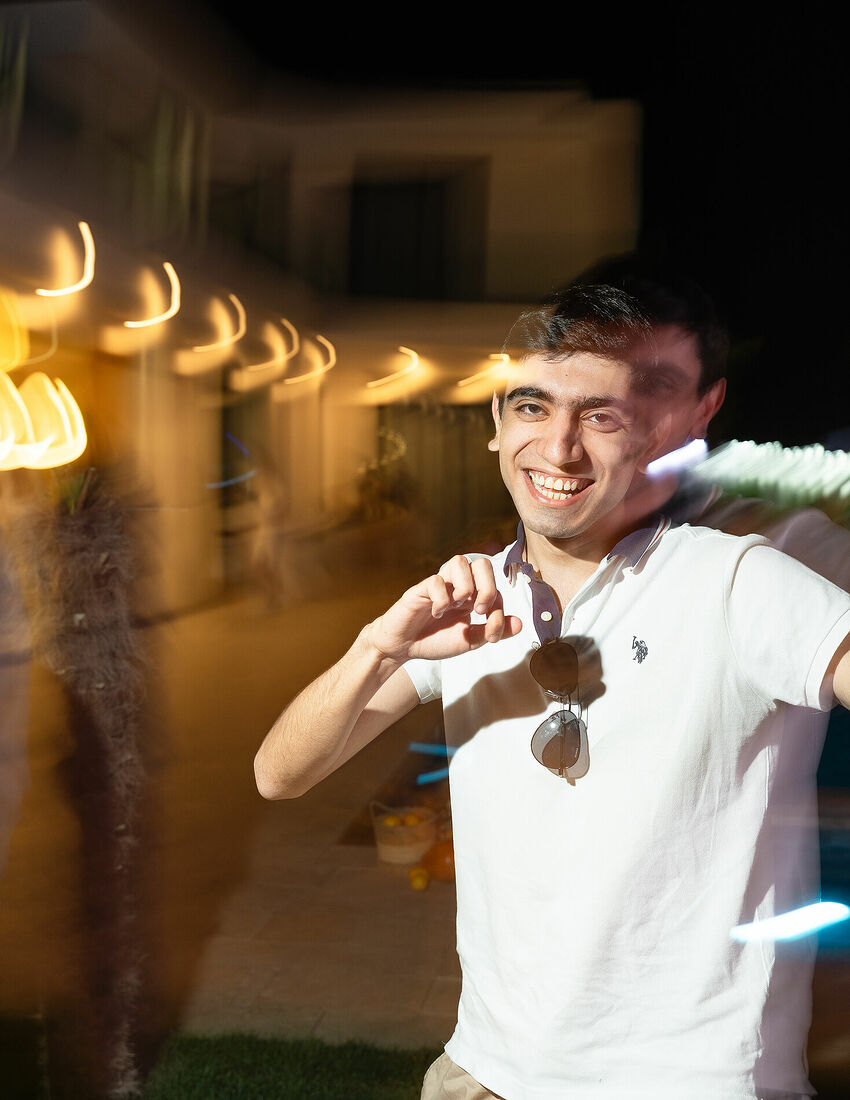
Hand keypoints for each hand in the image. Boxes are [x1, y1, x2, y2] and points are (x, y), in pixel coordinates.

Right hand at [366, 555, 521, 664]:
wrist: (403, 647)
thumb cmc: (435, 641)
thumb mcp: (470, 641)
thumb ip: (493, 631)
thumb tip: (520, 624)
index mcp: (472, 596)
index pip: (496, 590)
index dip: (499, 612)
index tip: (491, 635)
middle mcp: (457, 585)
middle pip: (481, 563)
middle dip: (487, 587)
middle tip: (479, 610)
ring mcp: (440, 584)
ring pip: (459, 561)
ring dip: (465, 586)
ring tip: (458, 606)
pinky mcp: (420, 589)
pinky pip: (435, 581)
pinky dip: (441, 599)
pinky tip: (437, 613)